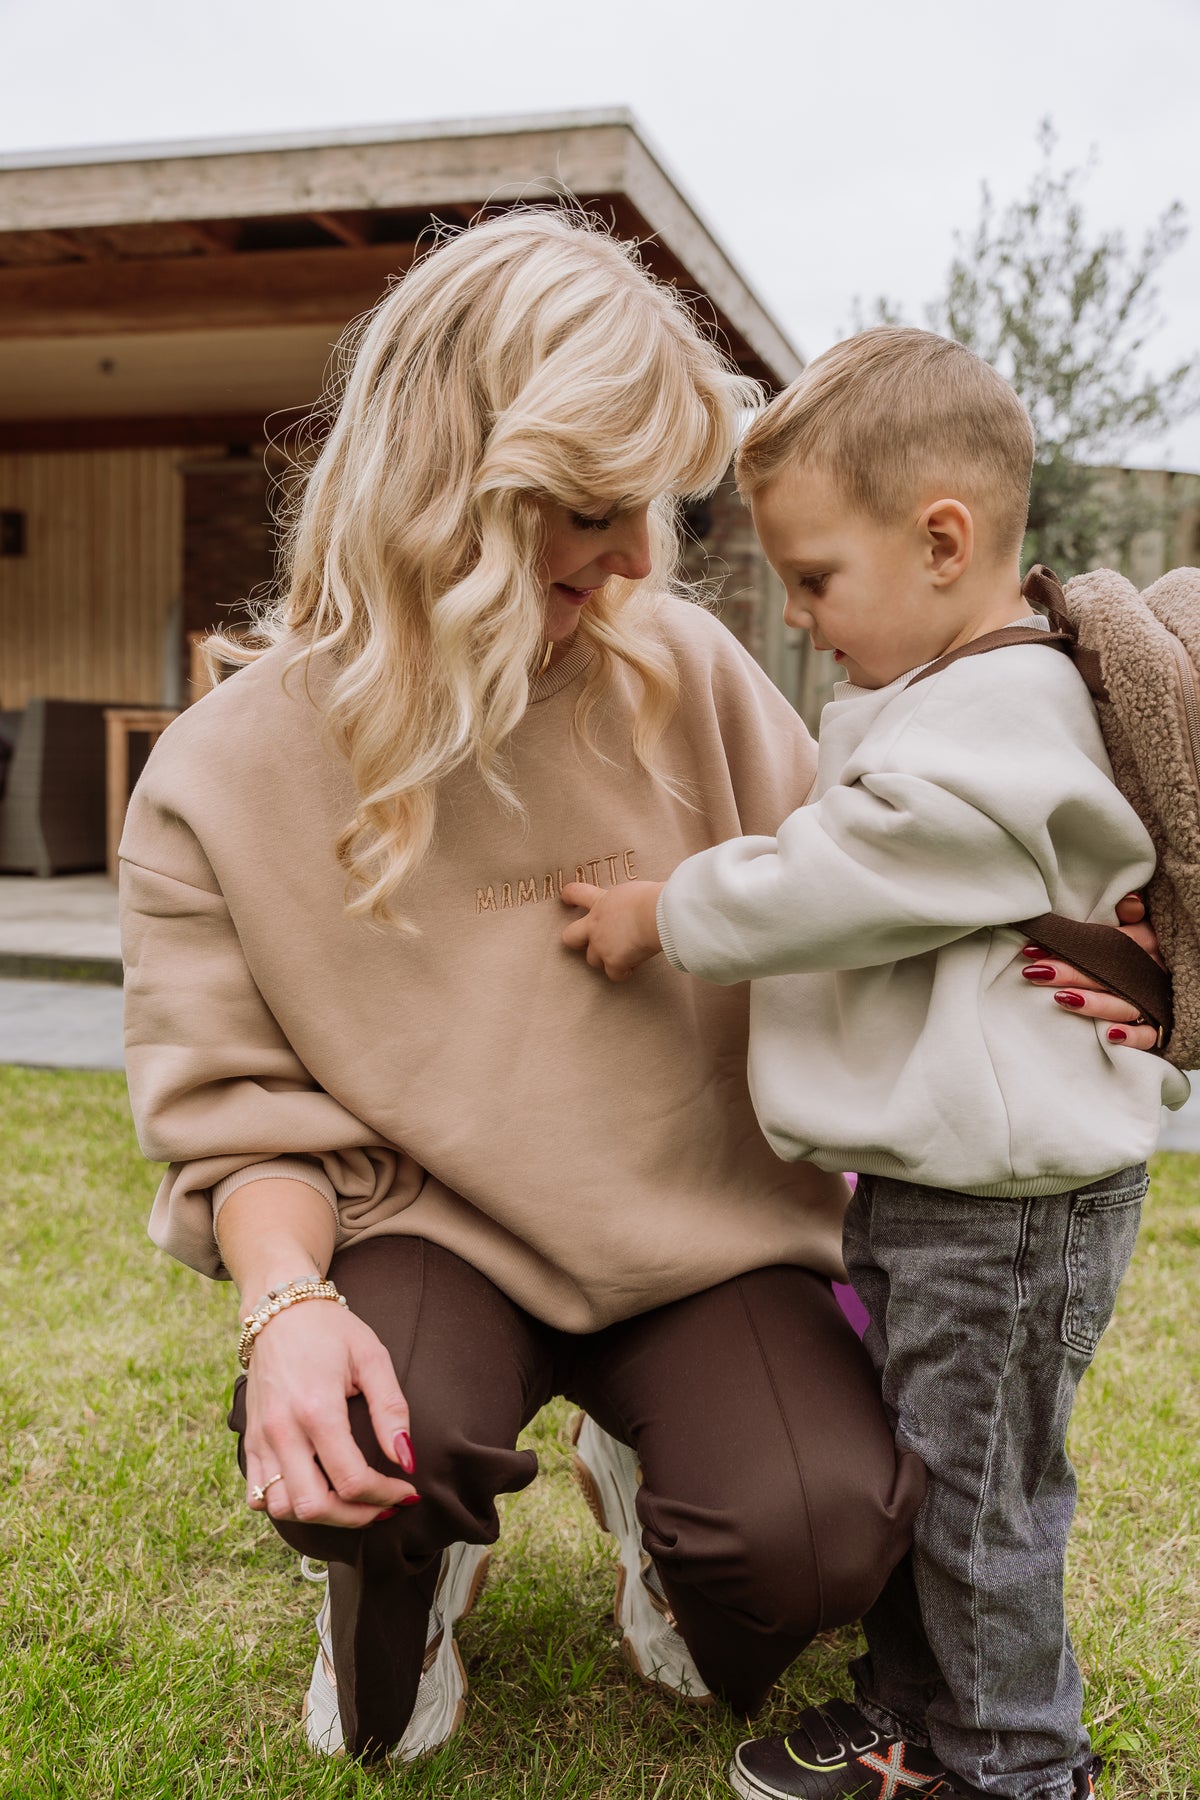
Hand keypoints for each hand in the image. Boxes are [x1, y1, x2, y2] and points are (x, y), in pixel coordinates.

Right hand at [243, 1296, 418, 1528]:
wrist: (280, 1311)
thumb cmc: (331, 1332)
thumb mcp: (372, 1358)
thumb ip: (391, 1410)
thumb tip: (407, 1459)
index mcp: (316, 1409)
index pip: (351, 1479)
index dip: (385, 1496)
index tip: (406, 1491)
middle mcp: (282, 1430)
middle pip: (314, 1506)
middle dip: (355, 1517)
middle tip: (383, 1507)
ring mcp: (261, 1439)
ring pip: (283, 1509)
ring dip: (321, 1516)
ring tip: (352, 1503)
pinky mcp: (249, 1441)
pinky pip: (258, 1495)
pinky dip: (285, 1506)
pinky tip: (315, 1491)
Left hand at [561, 880, 664, 981]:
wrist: (656, 914)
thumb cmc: (653, 898)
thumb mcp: (633, 892)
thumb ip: (626, 901)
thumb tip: (637, 904)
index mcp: (601, 902)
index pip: (576, 893)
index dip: (569, 896)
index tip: (566, 898)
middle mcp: (595, 925)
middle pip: (570, 937)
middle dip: (576, 941)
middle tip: (587, 941)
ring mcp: (602, 945)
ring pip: (592, 960)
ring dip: (605, 959)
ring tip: (622, 955)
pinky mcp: (614, 962)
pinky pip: (614, 975)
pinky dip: (623, 972)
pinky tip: (632, 967)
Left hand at [1021, 891, 1163, 1051]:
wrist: (1184, 973)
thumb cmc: (1150, 951)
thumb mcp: (1147, 924)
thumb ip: (1133, 913)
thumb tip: (1129, 901)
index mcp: (1147, 943)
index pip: (1108, 942)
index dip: (1071, 945)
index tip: (1032, 949)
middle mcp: (1151, 972)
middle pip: (1110, 974)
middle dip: (1071, 973)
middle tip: (1036, 972)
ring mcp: (1156, 1000)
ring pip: (1126, 1005)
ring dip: (1094, 1003)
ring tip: (1062, 998)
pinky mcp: (1162, 1025)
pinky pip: (1151, 1035)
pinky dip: (1134, 1036)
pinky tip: (1110, 1035)